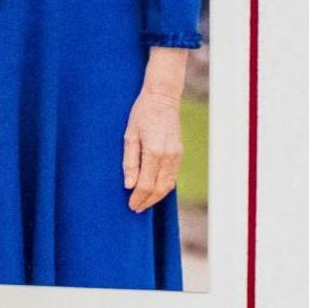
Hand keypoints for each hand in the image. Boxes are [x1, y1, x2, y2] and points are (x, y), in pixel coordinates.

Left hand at [122, 90, 182, 212]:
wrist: (163, 98)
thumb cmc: (141, 114)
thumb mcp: (129, 136)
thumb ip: (130, 162)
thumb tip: (129, 185)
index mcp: (154, 153)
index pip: (146, 185)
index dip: (138, 198)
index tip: (131, 206)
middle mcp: (168, 157)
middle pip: (159, 189)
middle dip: (147, 201)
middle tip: (136, 209)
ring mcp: (176, 155)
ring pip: (168, 185)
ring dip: (157, 197)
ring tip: (144, 203)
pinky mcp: (179, 153)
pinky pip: (172, 176)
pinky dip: (164, 187)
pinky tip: (154, 190)